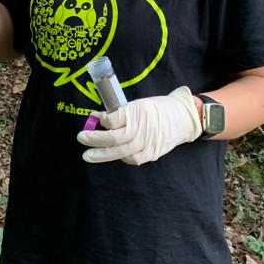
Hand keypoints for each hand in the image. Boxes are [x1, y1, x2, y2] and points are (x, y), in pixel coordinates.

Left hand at [76, 86, 200, 165]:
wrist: (183, 118)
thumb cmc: (158, 108)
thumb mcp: (138, 104)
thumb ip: (120, 113)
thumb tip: (99, 119)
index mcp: (137, 112)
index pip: (112, 119)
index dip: (101, 119)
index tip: (94, 117)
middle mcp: (141, 128)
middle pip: (113, 138)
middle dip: (94, 140)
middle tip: (81, 138)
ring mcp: (147, 143)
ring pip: (120, 151)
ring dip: (101, 154)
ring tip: (89, 155)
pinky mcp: (151, 153)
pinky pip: (132, 159)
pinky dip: (120, 158)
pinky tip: (112, 154)